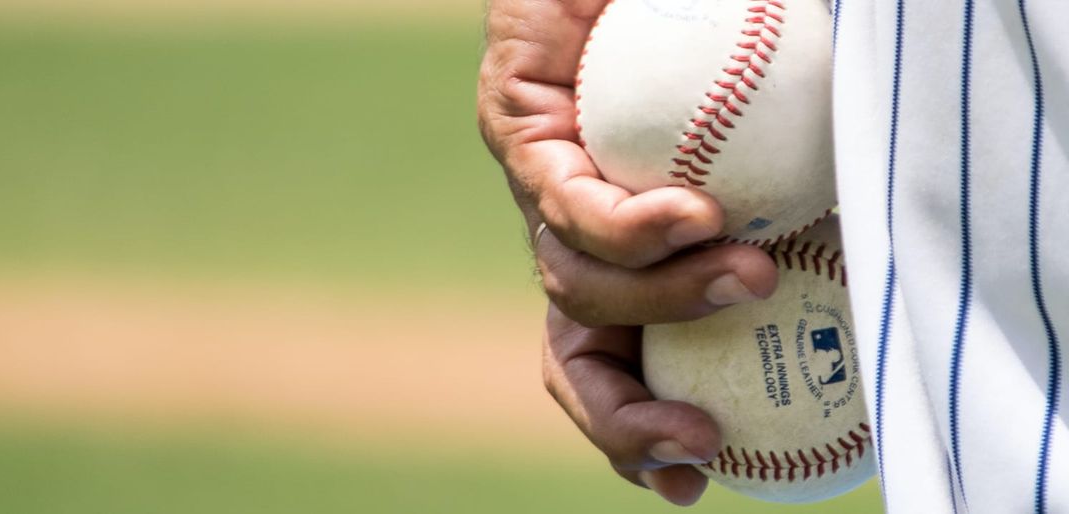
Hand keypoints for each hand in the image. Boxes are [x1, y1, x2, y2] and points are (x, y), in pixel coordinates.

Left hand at [478, 0, 780, 504]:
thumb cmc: (730, 40)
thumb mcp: (793, 139)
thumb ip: (824, 194)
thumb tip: (898, 257)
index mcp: (632, 257)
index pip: (621, 361)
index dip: (646, 432)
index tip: (710, 466)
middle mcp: (579, 237)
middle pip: (576, 358)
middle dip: (626, 420)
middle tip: (702, 437)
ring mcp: (542, 187)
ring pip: (576, 290)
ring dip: (669, 303)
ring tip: (751, 273)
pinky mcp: (517, 128)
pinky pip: (566, 204)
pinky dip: (634, 228)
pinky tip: (694, 211)